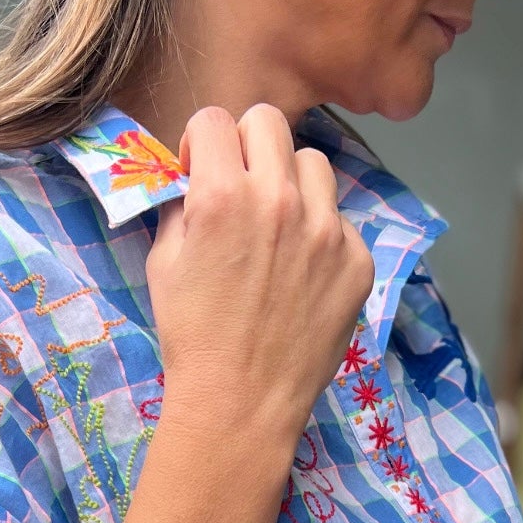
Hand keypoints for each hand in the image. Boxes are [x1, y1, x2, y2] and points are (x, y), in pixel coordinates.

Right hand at [145, 104, 374, 453]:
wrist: (240, 403)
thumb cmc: (193, 336)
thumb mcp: (164, 262)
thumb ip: (183, 205)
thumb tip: (195, 177)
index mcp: (223, 194)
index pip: (215, 119)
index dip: (202, 142)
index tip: (202, 171)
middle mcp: (280, 200)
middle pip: (270, 122)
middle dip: (247, 145)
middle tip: (242, 185)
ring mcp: (327, 230)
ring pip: (314, 165)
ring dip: (291, 182)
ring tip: (278, 227)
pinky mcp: (357, 260)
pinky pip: (340, 221)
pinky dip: (320, 236)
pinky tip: (302, 274)